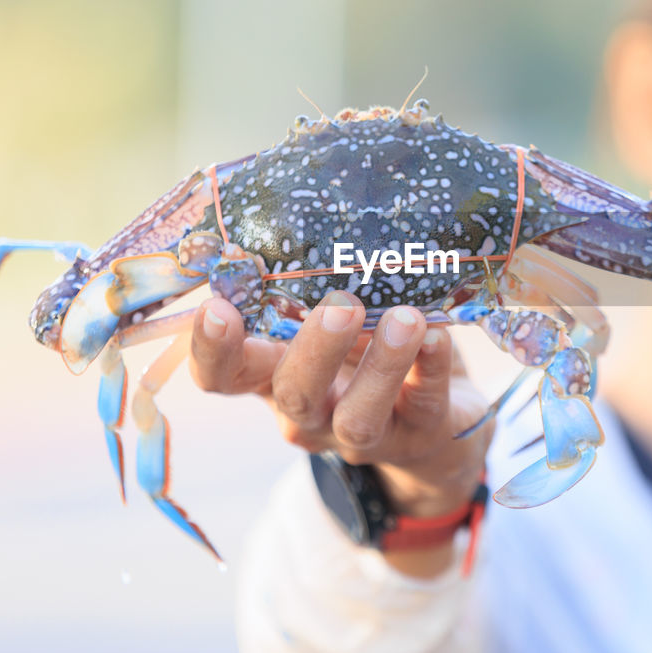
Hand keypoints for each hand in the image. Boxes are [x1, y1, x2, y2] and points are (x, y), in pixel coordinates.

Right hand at [189, 292, 494, 520]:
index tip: (216, 308)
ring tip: (405, 319)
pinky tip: (438, 337)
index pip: (222, 376)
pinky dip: (433, 368)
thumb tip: (295, 217)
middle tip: (341, 306)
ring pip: (359, 417)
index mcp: (273, 377)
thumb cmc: (365, 350)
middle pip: (294, 394)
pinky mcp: (421, 435)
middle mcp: (310, 414)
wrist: (436, 415)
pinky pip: (425, 405)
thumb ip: (306, 286)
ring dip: (382, 367)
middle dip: (314, 351)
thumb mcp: (327, 316)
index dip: (212, 351)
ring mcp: (363, 434)